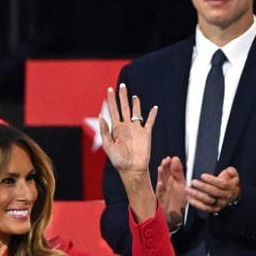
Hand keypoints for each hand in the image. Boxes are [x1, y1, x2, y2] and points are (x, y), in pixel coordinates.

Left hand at [99, 83, 157, 222]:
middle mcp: (126, 127)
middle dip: (122, 97)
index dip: (111, 100)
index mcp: (116, 129)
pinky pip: (150, 122)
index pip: (113, 110)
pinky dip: (152, 114)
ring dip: (135, 103)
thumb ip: (105, 131)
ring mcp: (136, 129)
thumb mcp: (108, 145)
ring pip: (136, 112)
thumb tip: (101, 116)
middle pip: (124, 108)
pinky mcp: (146, 134)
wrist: (132, 169)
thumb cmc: (118, 160)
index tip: (109, 90)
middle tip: (121, 86)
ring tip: (133, 95)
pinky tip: (154, 108)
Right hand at [156, 156, 185, 228]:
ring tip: (161, 168)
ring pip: (161, 183)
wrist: (175, 215)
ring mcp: (162, 192)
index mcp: (171, 181)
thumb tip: (175, 158)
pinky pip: (159, 194)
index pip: (169, 171)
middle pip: (164, 175)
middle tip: (165, 161)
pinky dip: (159, 188)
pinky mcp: (160, 200)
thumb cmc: (178, 200)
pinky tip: (160, 183)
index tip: (169, 158)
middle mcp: (166, 185)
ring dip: (160, 176)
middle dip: (165, 168)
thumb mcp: (181, 184)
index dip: (169, 165)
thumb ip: (178, 172)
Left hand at [187, 166, 239, 213]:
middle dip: (202, 186)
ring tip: (189, 190)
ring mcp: (220, 203)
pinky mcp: (215, 208)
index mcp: (231, 187)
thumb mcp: (233, 174)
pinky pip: (206, 208)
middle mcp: (226, 196)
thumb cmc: (229, 182)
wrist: (232, 193)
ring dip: (197, 195)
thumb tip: (230, 171)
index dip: (212, 180)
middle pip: (214, 192)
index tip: (203, 176)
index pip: (222, 184)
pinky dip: (197, 204)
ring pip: (209, 200)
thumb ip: (231, 170)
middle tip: (193, 182)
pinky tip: (190, 199)